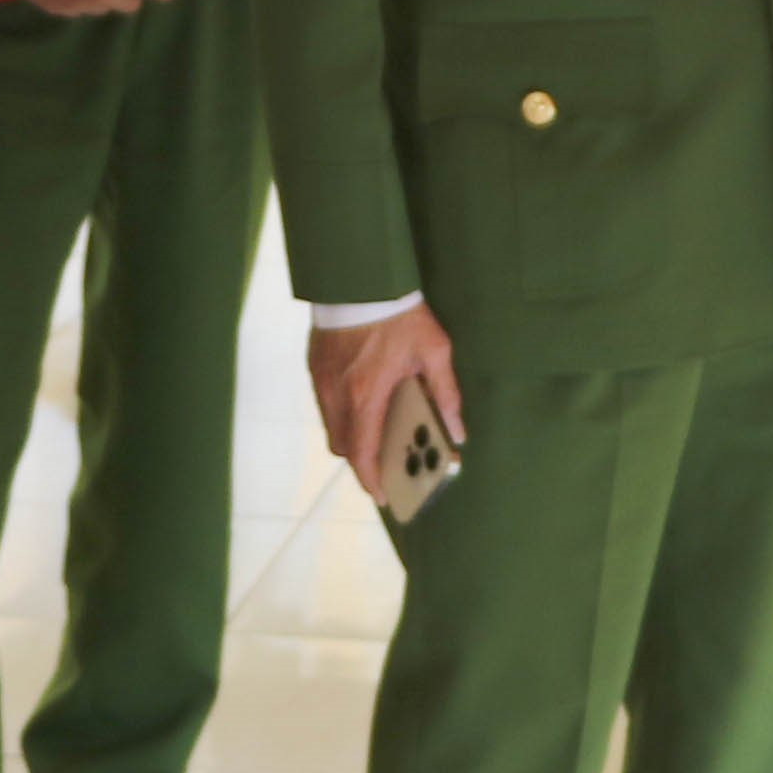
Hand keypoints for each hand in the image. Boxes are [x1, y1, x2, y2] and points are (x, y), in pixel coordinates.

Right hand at [310, 308, 464, 502]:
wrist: (360, 277)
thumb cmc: (399, 313)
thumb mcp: (434, 351)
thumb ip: (446, 394)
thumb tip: (457, 431)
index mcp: (366, 394)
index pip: (362, 453)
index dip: (371, 480)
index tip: (383, 496)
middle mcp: (337, 393)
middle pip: (343, 447)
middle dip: (362, 463)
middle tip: (385, 468)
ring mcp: (322, 380)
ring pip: (331, 427)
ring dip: (352, 439)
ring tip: (377, 438)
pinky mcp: (315, 367)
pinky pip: (326, 405)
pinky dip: (343, 416)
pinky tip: (364, 406)